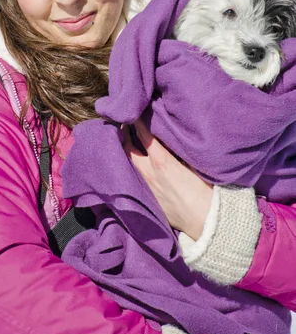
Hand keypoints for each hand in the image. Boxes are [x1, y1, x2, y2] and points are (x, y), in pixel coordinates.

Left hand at [123, 118, 212, 239]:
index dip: (138, 120)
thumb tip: (173, 136)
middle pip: (128, 148)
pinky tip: (136, 163)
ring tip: (126, 139)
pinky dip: (133, 167)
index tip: (135, 110)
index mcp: (161, 162)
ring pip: (129, 164)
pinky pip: (135, 178)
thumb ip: (180, 149)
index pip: (144, 134)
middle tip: (125, 122)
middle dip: (124, 134)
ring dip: (127, 150)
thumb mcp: (196, 164)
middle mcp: (149, 174)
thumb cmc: (207, 192)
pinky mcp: (148, 199)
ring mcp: (146, 188)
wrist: (207, 223)